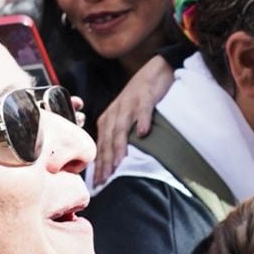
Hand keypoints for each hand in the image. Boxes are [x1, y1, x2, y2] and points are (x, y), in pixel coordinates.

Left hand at [92, 55, 172, 182]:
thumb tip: (115, 159)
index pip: (102, 146)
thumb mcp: (125, 115)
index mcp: (109, 119)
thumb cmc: (140, 96)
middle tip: (105, 180)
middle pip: (109, 140)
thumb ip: (120, 133)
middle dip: (106, 161)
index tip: (98, 183)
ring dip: (120, 146)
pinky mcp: (145, 96)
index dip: (100, 165)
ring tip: (119, 163)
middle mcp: (115, 113)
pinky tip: (143, 133)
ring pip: (122, 128)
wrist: (155, 70)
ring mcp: (129, 105)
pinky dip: (142, 121)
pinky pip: (143, 110)